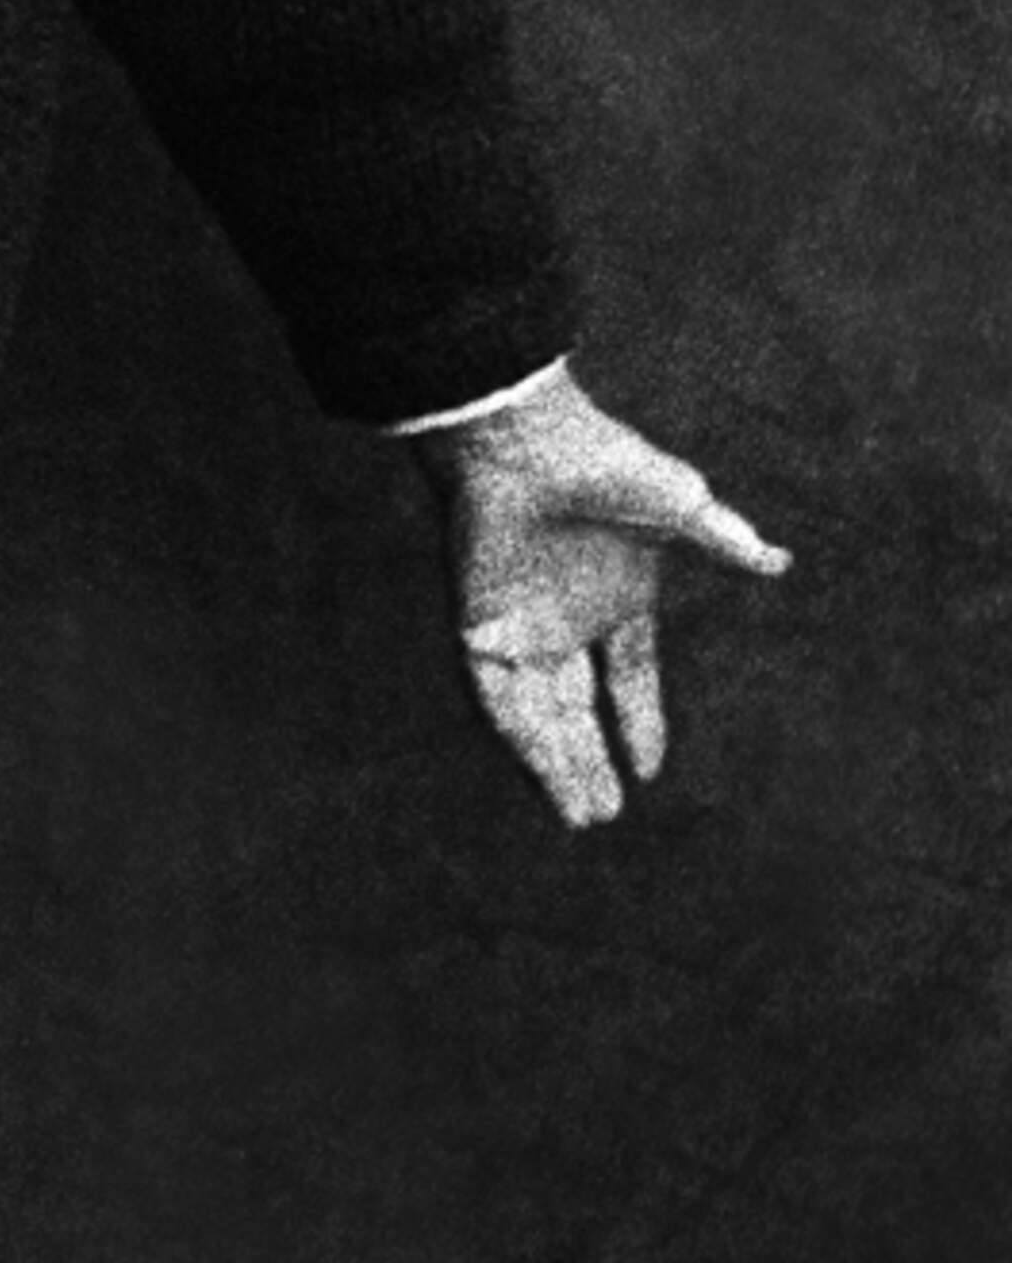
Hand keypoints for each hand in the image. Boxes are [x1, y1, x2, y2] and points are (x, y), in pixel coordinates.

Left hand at [407, 366, 790, 830]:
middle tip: (604, 814)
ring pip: (542, 715)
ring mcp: (523, 627)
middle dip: (591, 759)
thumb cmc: (603, 464)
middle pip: (578, 708)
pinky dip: (525, 741)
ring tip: (583, 818)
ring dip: (559, 765)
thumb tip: (779, 563)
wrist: (526, 444)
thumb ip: (724, 541)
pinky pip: (503, 702)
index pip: (628, 674)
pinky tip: (548, 778)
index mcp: (614, 594)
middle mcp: (566, 619)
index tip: (649, 769)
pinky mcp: (483, 629)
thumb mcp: (681, 506)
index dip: (639, 719)